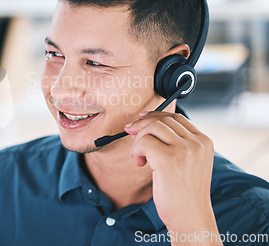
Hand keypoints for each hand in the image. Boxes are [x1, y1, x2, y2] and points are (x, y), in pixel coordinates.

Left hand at [125, 111, 221, 244]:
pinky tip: (140, 163)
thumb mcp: (188, 162)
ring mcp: (184, 150)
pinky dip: (136, 150)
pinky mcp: (168, 159)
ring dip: (139, 140)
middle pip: (162, 120)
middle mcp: (197, 143)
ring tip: (140, 157)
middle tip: (131, 135)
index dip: (155, 116)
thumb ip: (175, 143)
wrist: (190, 217)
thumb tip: (143, 124)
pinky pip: (144, 142)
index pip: (176, 117)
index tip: (141, 120)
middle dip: (142, 126)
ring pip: (152, 128)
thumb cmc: (185, 193)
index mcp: (204, 142)